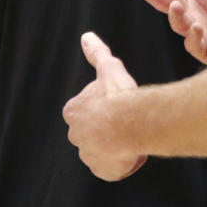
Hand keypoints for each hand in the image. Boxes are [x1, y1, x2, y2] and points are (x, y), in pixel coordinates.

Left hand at [63, 33, 146, 181]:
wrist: (132, 122)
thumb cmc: (119, 95)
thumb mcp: (108, 68)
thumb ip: (96, 53)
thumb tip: (86, 36)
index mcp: (74, 112)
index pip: (84, 112)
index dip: (101, 110)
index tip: (114, 108)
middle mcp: (76, 135)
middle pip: (91, 133)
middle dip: (105, 130)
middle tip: (125, 123)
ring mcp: (88, 155)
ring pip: (100, 152)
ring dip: (112, 147)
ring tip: (130, 138)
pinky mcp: (102, 171)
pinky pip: (109, 169)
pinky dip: (119, 164)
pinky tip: (130, 154)